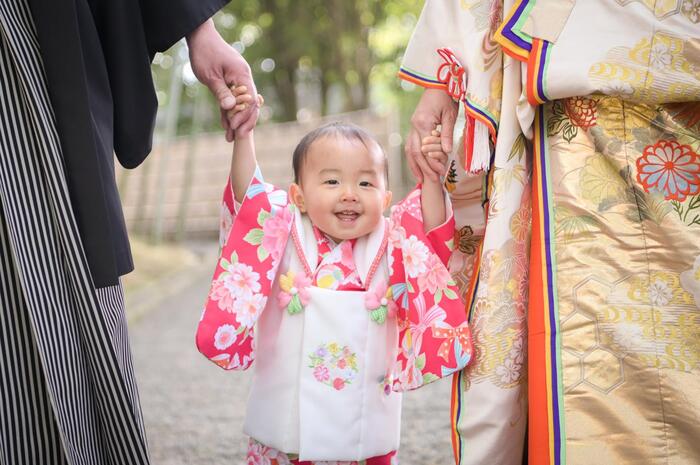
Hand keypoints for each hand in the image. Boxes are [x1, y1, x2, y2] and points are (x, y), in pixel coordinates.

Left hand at [187, 19, 258, 140]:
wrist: (201, 37)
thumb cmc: (205, 53)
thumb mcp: (210, 75)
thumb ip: (221, 92)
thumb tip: (231, 109)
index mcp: (242, 75)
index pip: (250, 100)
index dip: (243, 115)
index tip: (233, 126)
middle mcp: (244, 78)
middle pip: (250, 105)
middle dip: (244, 122)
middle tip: (236, 137)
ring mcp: (239, 81)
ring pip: (242, 104)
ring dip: (237, 120)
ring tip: (230, 136)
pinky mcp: (231, 83)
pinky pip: (233, 100)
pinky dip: (230, 112)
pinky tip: (226, 125)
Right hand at [405, 88, 457, 181]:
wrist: (437, 83)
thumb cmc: (446, 97)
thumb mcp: (450, 115)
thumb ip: (447, 134)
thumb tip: (446, 152)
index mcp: (423, 123)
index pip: (426, 149)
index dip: (432, 163)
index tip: (440, 173)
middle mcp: (414, 126)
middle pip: (416, 153)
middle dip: (424, 168)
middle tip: (433, 180)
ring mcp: (412, 126)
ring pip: (410, 150)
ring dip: (415, 166)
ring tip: (422, 179)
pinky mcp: (414, 126)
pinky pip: (411, 145)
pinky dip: (414, 157)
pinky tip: (418, 166)